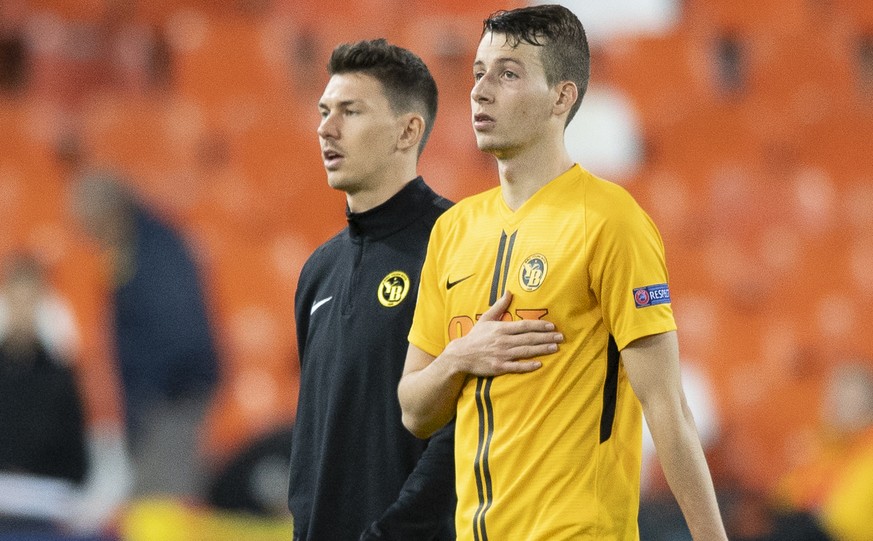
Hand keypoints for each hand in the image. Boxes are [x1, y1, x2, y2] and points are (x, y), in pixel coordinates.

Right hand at [444, 290, 561, 376]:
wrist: (460, 355)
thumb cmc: (475, 337)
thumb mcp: (485, 319)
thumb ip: (499, 306)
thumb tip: (508, 292)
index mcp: (502, 328)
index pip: (525, 326)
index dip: (540, 325)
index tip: (552, 326)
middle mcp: (504, 341)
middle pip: (529, 338)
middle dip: (546, 337)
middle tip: (561, 337)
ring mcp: (502, 354)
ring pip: (526, 351)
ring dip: (542, 349)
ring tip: (555, 348)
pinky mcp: (499, 366)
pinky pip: (516, 366)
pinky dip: (528, 366)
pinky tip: (539, 364)